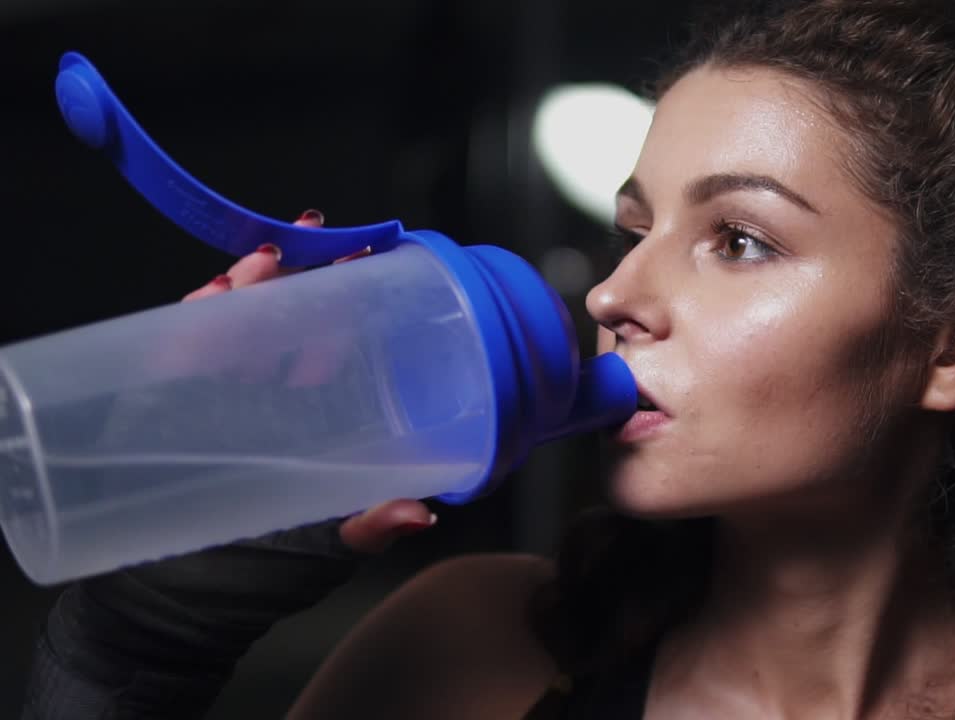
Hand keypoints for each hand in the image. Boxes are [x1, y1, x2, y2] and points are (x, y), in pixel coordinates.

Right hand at [183, 209, 435, 553]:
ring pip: (235, 323)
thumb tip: (422, 512)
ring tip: (266, 259)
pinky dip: (193, 319)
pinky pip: (177, 352)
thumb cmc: (257, 574)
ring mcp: (216, 398)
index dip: (354, 301)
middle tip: (314, 239)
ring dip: (249, 283)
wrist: (166, 610)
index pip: (338, 344)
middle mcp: (269, 398)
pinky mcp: (165, 407)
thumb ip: (368, 526)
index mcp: (314, 417)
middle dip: (300, 272)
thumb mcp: (324, 546)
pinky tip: (212, 294)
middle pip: (287, 317)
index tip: (371, 261)